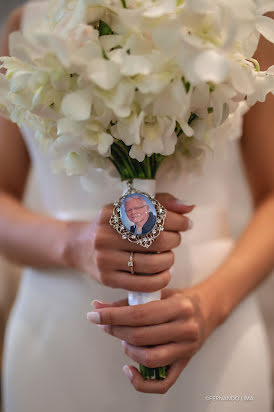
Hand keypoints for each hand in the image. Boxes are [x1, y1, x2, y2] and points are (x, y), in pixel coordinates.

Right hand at [63, 194, 194, 291]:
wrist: (79, 246)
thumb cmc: (112, 226)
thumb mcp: (129, 208)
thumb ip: (160, 203)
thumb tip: (188, 207)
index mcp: (113, 213)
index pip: (154, 215)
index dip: (177, 220)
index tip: (185, 223)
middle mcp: (106, 235)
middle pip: (156, 240)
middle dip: (174, 240)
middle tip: (175, 240)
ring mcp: (105, 259)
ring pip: (152, 264)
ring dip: (169, 260)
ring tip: (168, 256)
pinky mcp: (107, 279)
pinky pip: (143, 284)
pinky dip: (161, 280)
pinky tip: (164, 273)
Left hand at [87, 282, 220, 393]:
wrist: (207, 309)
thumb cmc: (179, 300)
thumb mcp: (158, 293)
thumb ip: (129, 301)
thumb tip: (97, 307)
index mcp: (179, 307)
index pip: (139, 314)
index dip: (113, 316)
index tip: (94, 315)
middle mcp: (185, 328)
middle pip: (141, 336)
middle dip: (116, 330)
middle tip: (104, 325)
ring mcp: (186, 349)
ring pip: (150, 358)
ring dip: (129, 351)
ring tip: (124, 341)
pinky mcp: (185, 363)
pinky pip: (162, 383)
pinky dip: (141, 382)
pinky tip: (130, 369)